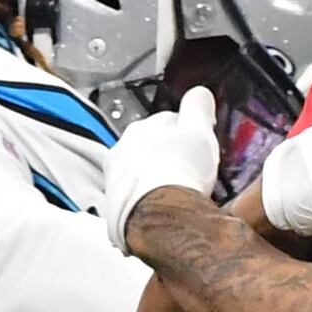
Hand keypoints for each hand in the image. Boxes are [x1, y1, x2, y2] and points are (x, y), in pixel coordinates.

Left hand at [101, 88, 221, 252]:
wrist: (160, 217)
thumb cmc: (179, 172)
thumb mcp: (199, 131)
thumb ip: (198, 108)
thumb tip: (198, 93)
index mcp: (142, 127)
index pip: (167, 121)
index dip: (187, 132)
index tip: (198, 144)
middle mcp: (122, 149)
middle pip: (150, 147)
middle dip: (167, 156)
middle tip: (189, 171)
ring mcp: (114, 179)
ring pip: (139, 173)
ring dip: (154, 179)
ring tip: (176, 193)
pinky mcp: (113, 208)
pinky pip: (133, 199)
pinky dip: (145, 202)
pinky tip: (161, 208)